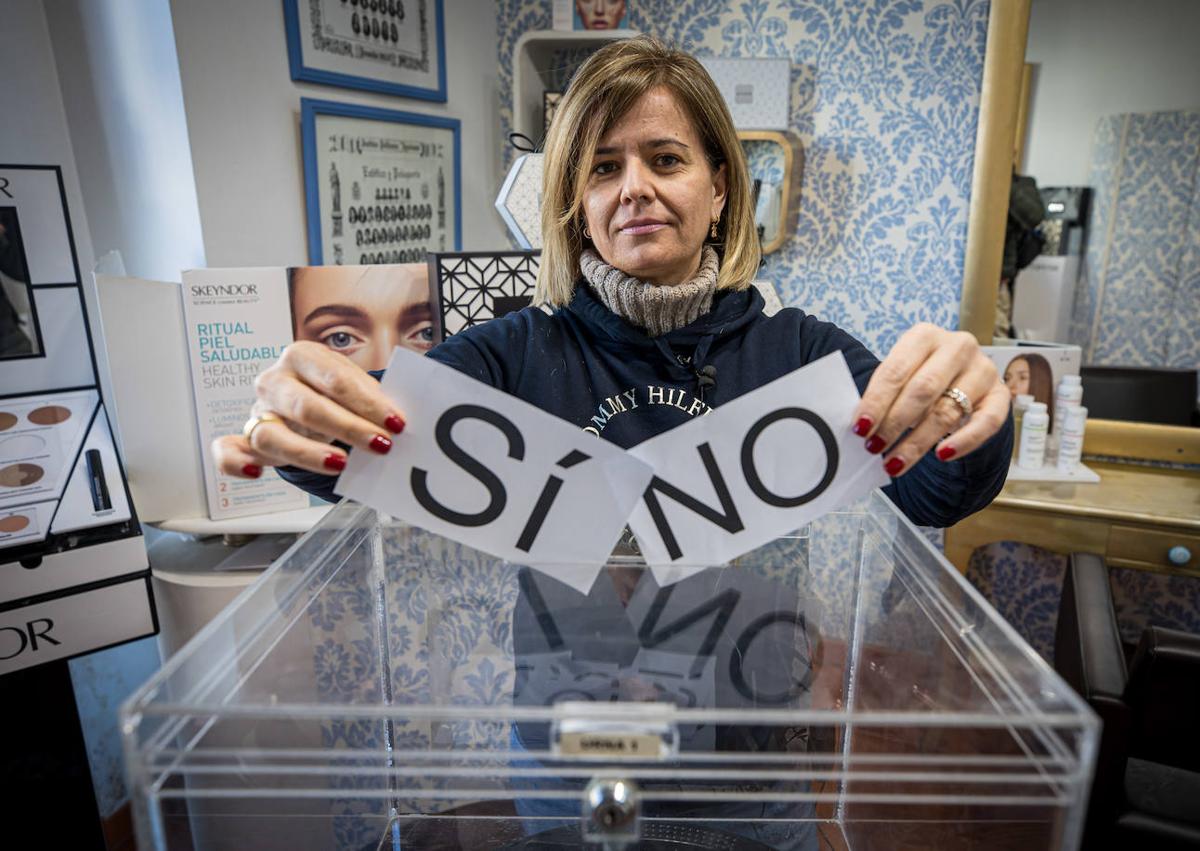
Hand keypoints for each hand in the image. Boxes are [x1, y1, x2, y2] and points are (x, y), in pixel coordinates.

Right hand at [211, 341, 405, 478]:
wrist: (312, 397)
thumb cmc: (337, 391)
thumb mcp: (356, 384)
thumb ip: (372, 398)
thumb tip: (397, 422)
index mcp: (302, 355)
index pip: (336, 379)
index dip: (369, 403)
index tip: (397, 423)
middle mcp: (275, 380)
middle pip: (307, 407)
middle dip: (348, 428)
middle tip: (382, 445)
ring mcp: (259, 411)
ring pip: (272, 435)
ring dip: (307, 453)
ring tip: (340, 463)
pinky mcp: (247, 439)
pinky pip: (228, 451)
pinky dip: (236, 462)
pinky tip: (256, 473)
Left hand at [851, 323, 1007, 476]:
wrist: (959, 382)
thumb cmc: (918, 379)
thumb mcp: (899, 378)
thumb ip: (883, 396)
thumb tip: (861, 426)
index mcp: (924, 336)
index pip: (895, 371)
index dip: (876, 401)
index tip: (859, 428)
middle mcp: (958, 346)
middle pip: (923, 389)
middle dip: (895, 422)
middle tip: (874, 447)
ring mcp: (983, 369)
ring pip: (948, 410)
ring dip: (918, 441)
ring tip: (895, 463)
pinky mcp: (1001, 395)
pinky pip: (987, 422)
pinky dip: (964, 441)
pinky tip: (942, 455)